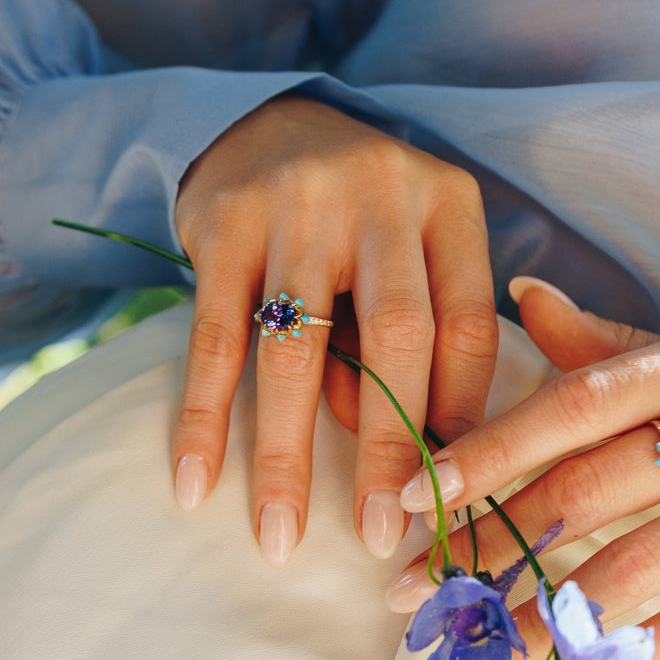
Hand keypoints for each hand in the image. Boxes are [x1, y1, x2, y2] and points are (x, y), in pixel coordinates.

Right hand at [170, 92, 496, 566]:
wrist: (270, 123)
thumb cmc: (361, 220)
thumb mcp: (411, 255)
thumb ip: (414, 342)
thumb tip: (408, 464)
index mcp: (447, 204)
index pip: (465, 325)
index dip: (458, 415)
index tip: (448, 493)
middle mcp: (379, 194)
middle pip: (395, 336)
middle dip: (390, 447)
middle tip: (383, 535)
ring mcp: (297, 204)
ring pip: (297, 348)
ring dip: (287, 452)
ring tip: (280, 536)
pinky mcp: (222, 222)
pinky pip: (213, 338)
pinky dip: (203, 417)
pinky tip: (193, 481)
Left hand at [383, 277, 659, 659]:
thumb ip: (619, 344)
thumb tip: (523, 298)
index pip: (575, 403)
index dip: (486, 453)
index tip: (414, 499)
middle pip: (591, 487)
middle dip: (493, 546)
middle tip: (422, 592)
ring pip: (636, 564)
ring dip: (548, 616)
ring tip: (487, 648)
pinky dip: (637, 651)